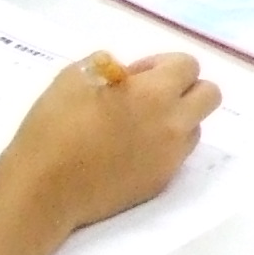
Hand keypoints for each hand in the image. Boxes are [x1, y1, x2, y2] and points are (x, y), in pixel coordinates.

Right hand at [0, 52, 220, 240]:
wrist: (43, 190)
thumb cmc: (54, 128)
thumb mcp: (73, 77)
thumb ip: (107, 65)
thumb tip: (126, 73)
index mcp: (155, 94)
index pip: (189, 66)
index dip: (161, 64)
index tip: (132, 75)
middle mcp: (173, 125)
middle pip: (210, 95)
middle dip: (184, 88)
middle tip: (147, 96)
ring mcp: (170, 157)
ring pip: (195, 127)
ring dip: (176, 119)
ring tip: (136, 125)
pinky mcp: (160, 182)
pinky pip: (177, 155)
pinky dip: (162, 147)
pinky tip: (127, 150)